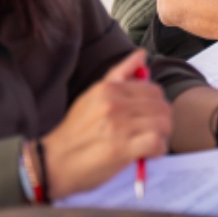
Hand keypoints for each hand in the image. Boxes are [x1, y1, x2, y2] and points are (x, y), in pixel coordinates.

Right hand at [42, 50, 172, 199]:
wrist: (54, 162)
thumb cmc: (76, 130)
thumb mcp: (93, 95)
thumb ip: (120, 73)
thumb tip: (142, 54)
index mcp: (109, 89)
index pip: (154, 90)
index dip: (155, 106)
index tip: (146, 119)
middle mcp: (115, 104)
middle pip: (163, 107)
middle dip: (162, 121)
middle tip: (149, 133)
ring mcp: (119, 126)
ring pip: (164, 124)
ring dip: (161, 136)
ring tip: (148, 144)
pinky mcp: (122, 149)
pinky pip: (157, 143)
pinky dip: (158, 150)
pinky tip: (147, 154)